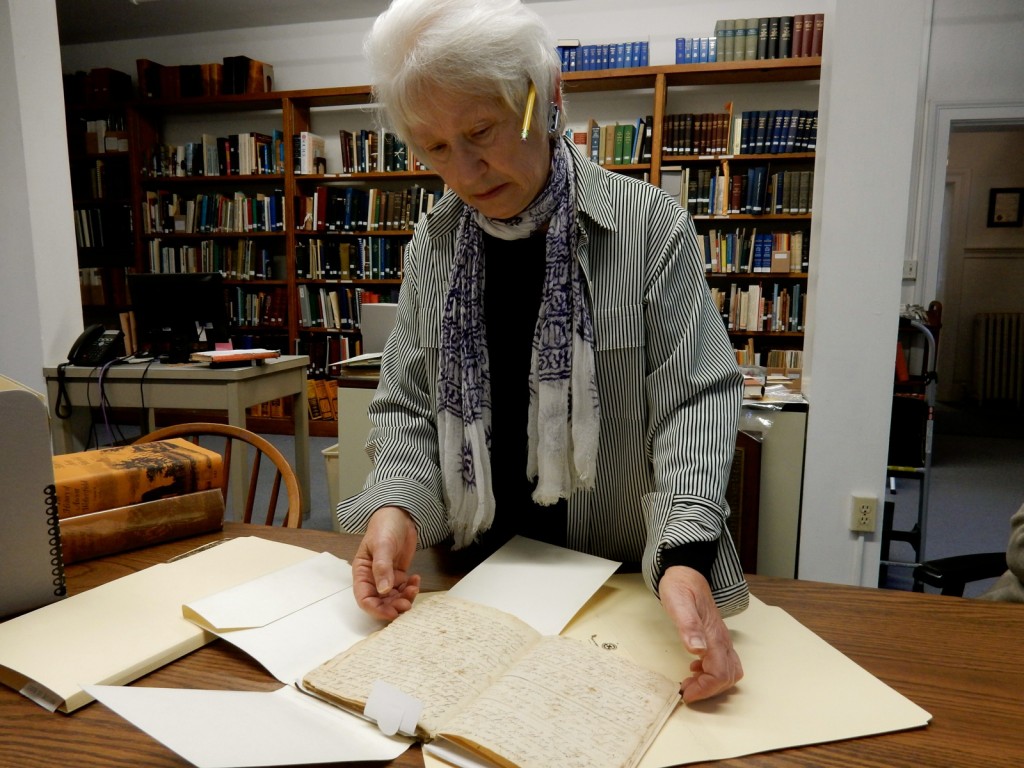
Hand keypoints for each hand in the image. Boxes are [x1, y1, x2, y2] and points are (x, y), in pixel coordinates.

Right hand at [352, 506, 420, 620]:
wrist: (400, 515)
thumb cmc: (384, 527)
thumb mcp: (382, 545)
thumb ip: (382, 568)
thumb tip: (383, 591)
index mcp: (362, 572)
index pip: (364, 598)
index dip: (376, 609)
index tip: (391, 613)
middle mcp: (372, 579)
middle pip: (380, 603)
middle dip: (393, 606)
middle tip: (407, 604)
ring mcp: (386, 578)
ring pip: (393, 598)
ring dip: (404, 598)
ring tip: (414, 588)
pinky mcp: (398, 575)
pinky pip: (404, 589)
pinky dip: (411, 588)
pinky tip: (416, 579)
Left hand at [659, 565, 742, 702]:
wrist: (686, 572)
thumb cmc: (681, 588)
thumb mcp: (679, 605)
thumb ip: (689, 627)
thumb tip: (698, 650)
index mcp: (714, 636)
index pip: (719, 674)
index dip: (704, 689)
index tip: (685, 693)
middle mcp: (722, 640)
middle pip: (727, 677)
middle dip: (708, 690)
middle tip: (686, 690)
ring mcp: (721, 639)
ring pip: (728, 671)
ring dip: (711, 683)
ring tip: (689, 682)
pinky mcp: (716, 638)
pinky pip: (723, 663)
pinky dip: (711, 673)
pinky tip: (694, 668)